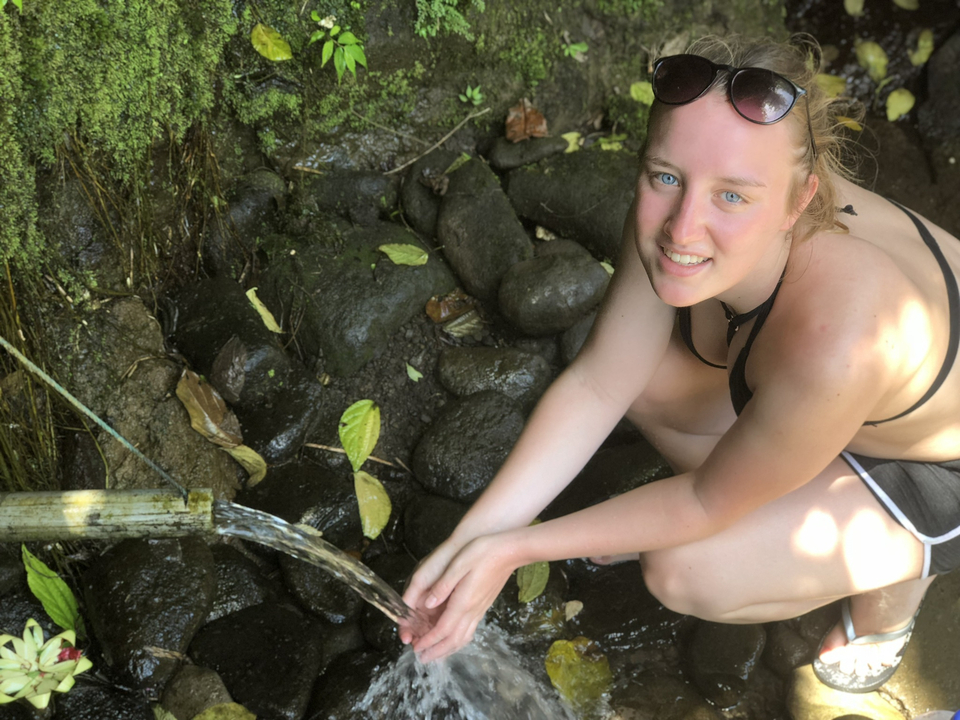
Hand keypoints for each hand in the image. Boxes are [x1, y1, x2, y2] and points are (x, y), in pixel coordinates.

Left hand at [400, 533, 517, 662]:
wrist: (511, 551)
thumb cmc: (483, 552)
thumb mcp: (459, 563)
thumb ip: (443, 585)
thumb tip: (428, 603)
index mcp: (463, 602)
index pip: (443, 629)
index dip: (428, 641)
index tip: (416, 648)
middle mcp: (472, 610)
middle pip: (453, 640)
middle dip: (437, 651)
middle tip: (422, 658)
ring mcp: (480, 609)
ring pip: (463, 638)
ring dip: (448, 649)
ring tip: (435, 654)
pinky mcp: (484, 605)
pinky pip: (470, 630)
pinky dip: (459, 640)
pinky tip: (454, 638)